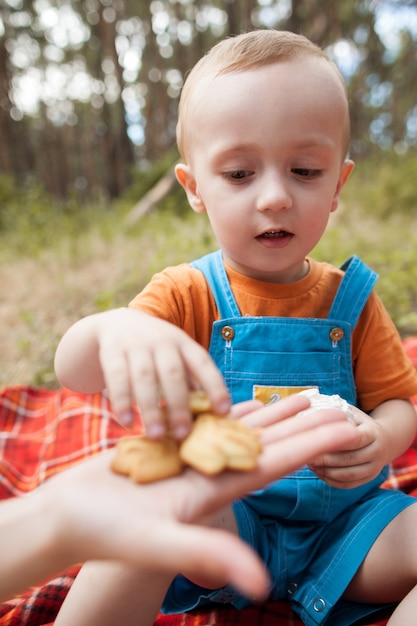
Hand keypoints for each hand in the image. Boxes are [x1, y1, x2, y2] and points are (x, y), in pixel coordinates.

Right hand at [18, 394, 355, 601]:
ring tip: (302, 396)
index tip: (347, 429)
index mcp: (216, 494)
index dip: (314, 446)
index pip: (277, 464)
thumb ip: (205, 553)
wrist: (67, 517)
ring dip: (275, 414)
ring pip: (244, 429)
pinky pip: (211, 424)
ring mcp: (192, 460)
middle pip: (269, 445)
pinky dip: (233, 410)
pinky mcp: (172, 447)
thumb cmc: (103, 533)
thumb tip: (261, 583)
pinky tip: (249, 401)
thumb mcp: (154, 542)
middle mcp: (211, 476)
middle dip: (305, 425)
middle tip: (339, 404)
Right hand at [55, 308, 230, 439]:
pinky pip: (117, 377)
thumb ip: (190, 381)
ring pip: (144, 377)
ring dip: (150, 408)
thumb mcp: (175, 357)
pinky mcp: (112, 351)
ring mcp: (136, 345)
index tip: (223, 412)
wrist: (116, 323)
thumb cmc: (155, 351)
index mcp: (183, 344)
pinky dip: (122, 401)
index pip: (203, 363)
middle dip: (179, 405)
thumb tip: (211, 417)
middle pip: (173, 373)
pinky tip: (127, 422)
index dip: (215, 386)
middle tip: (183, 435)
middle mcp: (162, 342)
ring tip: (156, 435)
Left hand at [308, 406, 387, 487]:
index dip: (334, 440)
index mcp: (372, 432)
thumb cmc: (358, 423)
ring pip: (348, 475)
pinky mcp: (368, 479)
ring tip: (310, 464)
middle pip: (349, 459)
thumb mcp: (351, 413)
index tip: (314, 439)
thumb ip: (335, 414)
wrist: (382, 440)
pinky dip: (330, 480)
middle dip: (326, 459)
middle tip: (307, 455)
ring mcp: (374, 468)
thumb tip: (308, 416)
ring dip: (326, 471)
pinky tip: (317, 471)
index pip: (354, 438)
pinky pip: (347, 484)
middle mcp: (377, 451)